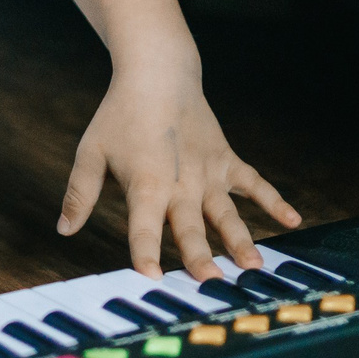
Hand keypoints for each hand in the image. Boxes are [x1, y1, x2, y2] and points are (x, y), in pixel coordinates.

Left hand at [58, 58, 299, 278]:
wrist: (156, 73)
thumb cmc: (119, 116)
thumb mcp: (91, 152)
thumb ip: (79, 193)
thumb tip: (63, 229)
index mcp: (145, 185)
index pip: (143, 228)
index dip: (144, 254)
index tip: (150, 280)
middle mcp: (180, 184)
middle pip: (190, 227)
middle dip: (201, 257)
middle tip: (213, 285)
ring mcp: (208, 173)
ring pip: (226, 214)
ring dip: (240, 240)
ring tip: (254, 267)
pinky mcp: (226, 161)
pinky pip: (255, 184)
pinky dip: (275, 201)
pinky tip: (295, 221)